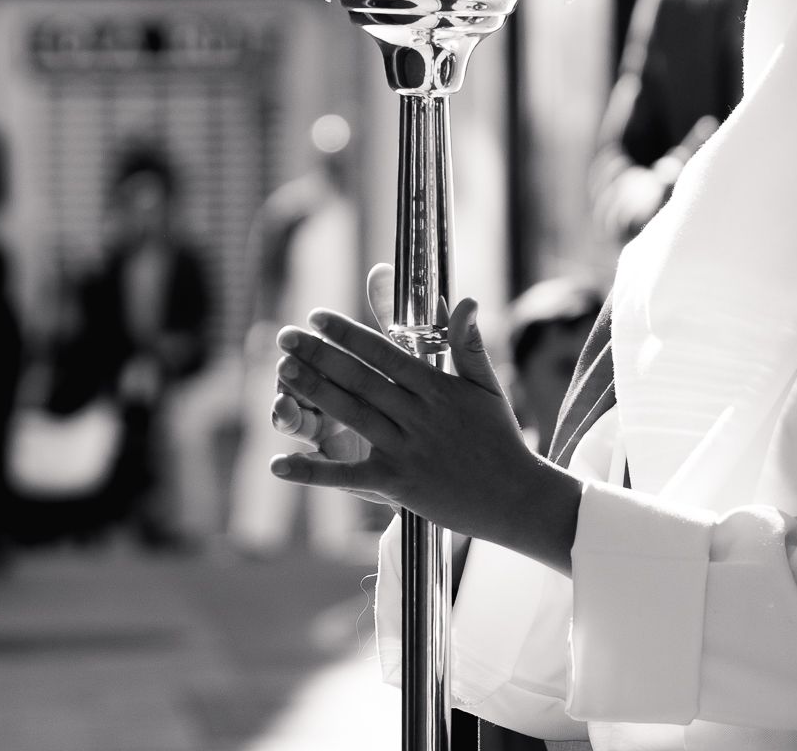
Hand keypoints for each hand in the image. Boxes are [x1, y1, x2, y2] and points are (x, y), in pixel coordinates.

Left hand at [269, 263, 581, 571]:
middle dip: (319, 355)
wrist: (516, 497)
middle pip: (360, 379)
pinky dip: (313, 472)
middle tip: (283, 336)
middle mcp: (418, 415)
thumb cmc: (499, 439)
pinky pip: (348, 476)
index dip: (348, 333)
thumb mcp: (487, 386)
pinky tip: (279, 465)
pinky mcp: (397, 484)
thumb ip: (468, 344)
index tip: (317, 316)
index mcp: (436, 388)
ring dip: (314, 393)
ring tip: (282, 372)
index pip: (384, 352)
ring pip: (352, 415)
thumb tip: (467, 299)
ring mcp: (406, 449)